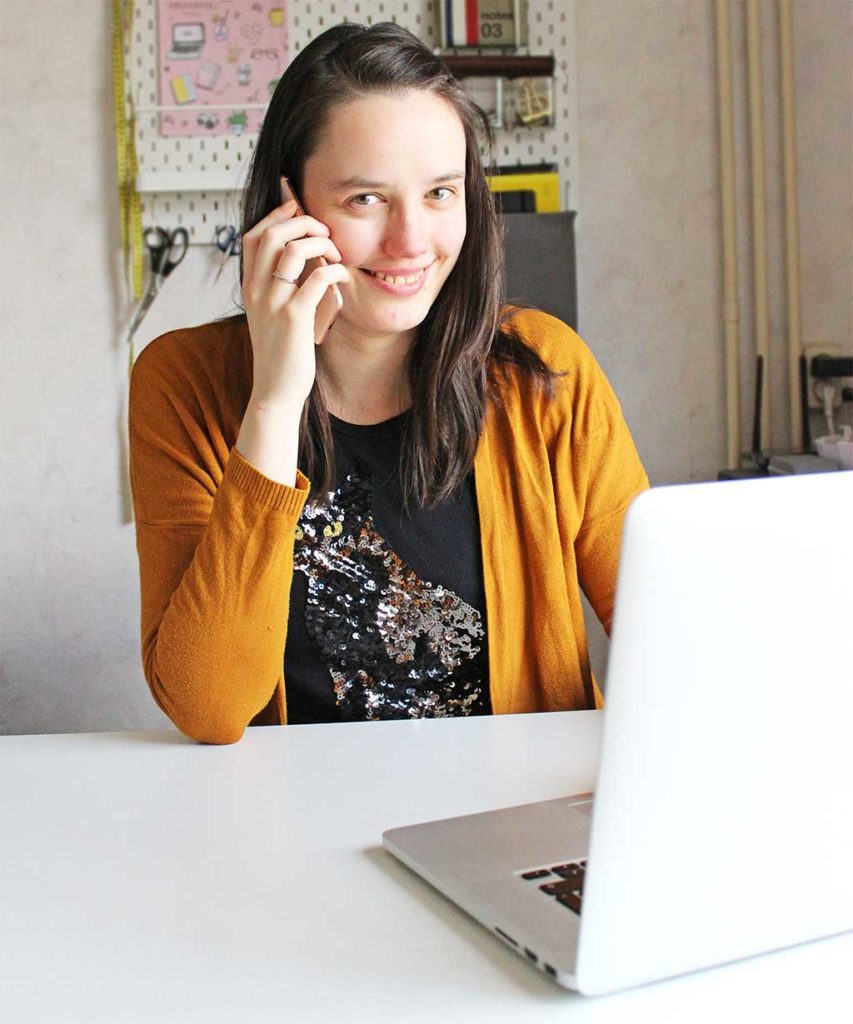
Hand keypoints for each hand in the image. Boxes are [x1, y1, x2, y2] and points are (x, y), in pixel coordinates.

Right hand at [241, 199, 349, 410]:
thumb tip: (306, 259)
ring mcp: (274, 303)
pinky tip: (342, 277)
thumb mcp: (271, 316)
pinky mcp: (295, 317)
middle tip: (325, 231)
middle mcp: (256, 291)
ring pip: (294, 249)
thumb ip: (280, 288)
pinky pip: (318, 277)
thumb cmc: (280, 355)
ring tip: (336, 254)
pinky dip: (335, 270)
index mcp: (249, 288)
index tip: (298, 209)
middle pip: (272, 233)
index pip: (253, 236)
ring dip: (320, 243)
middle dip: (302, 222)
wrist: (275, 391)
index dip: (276, 215)